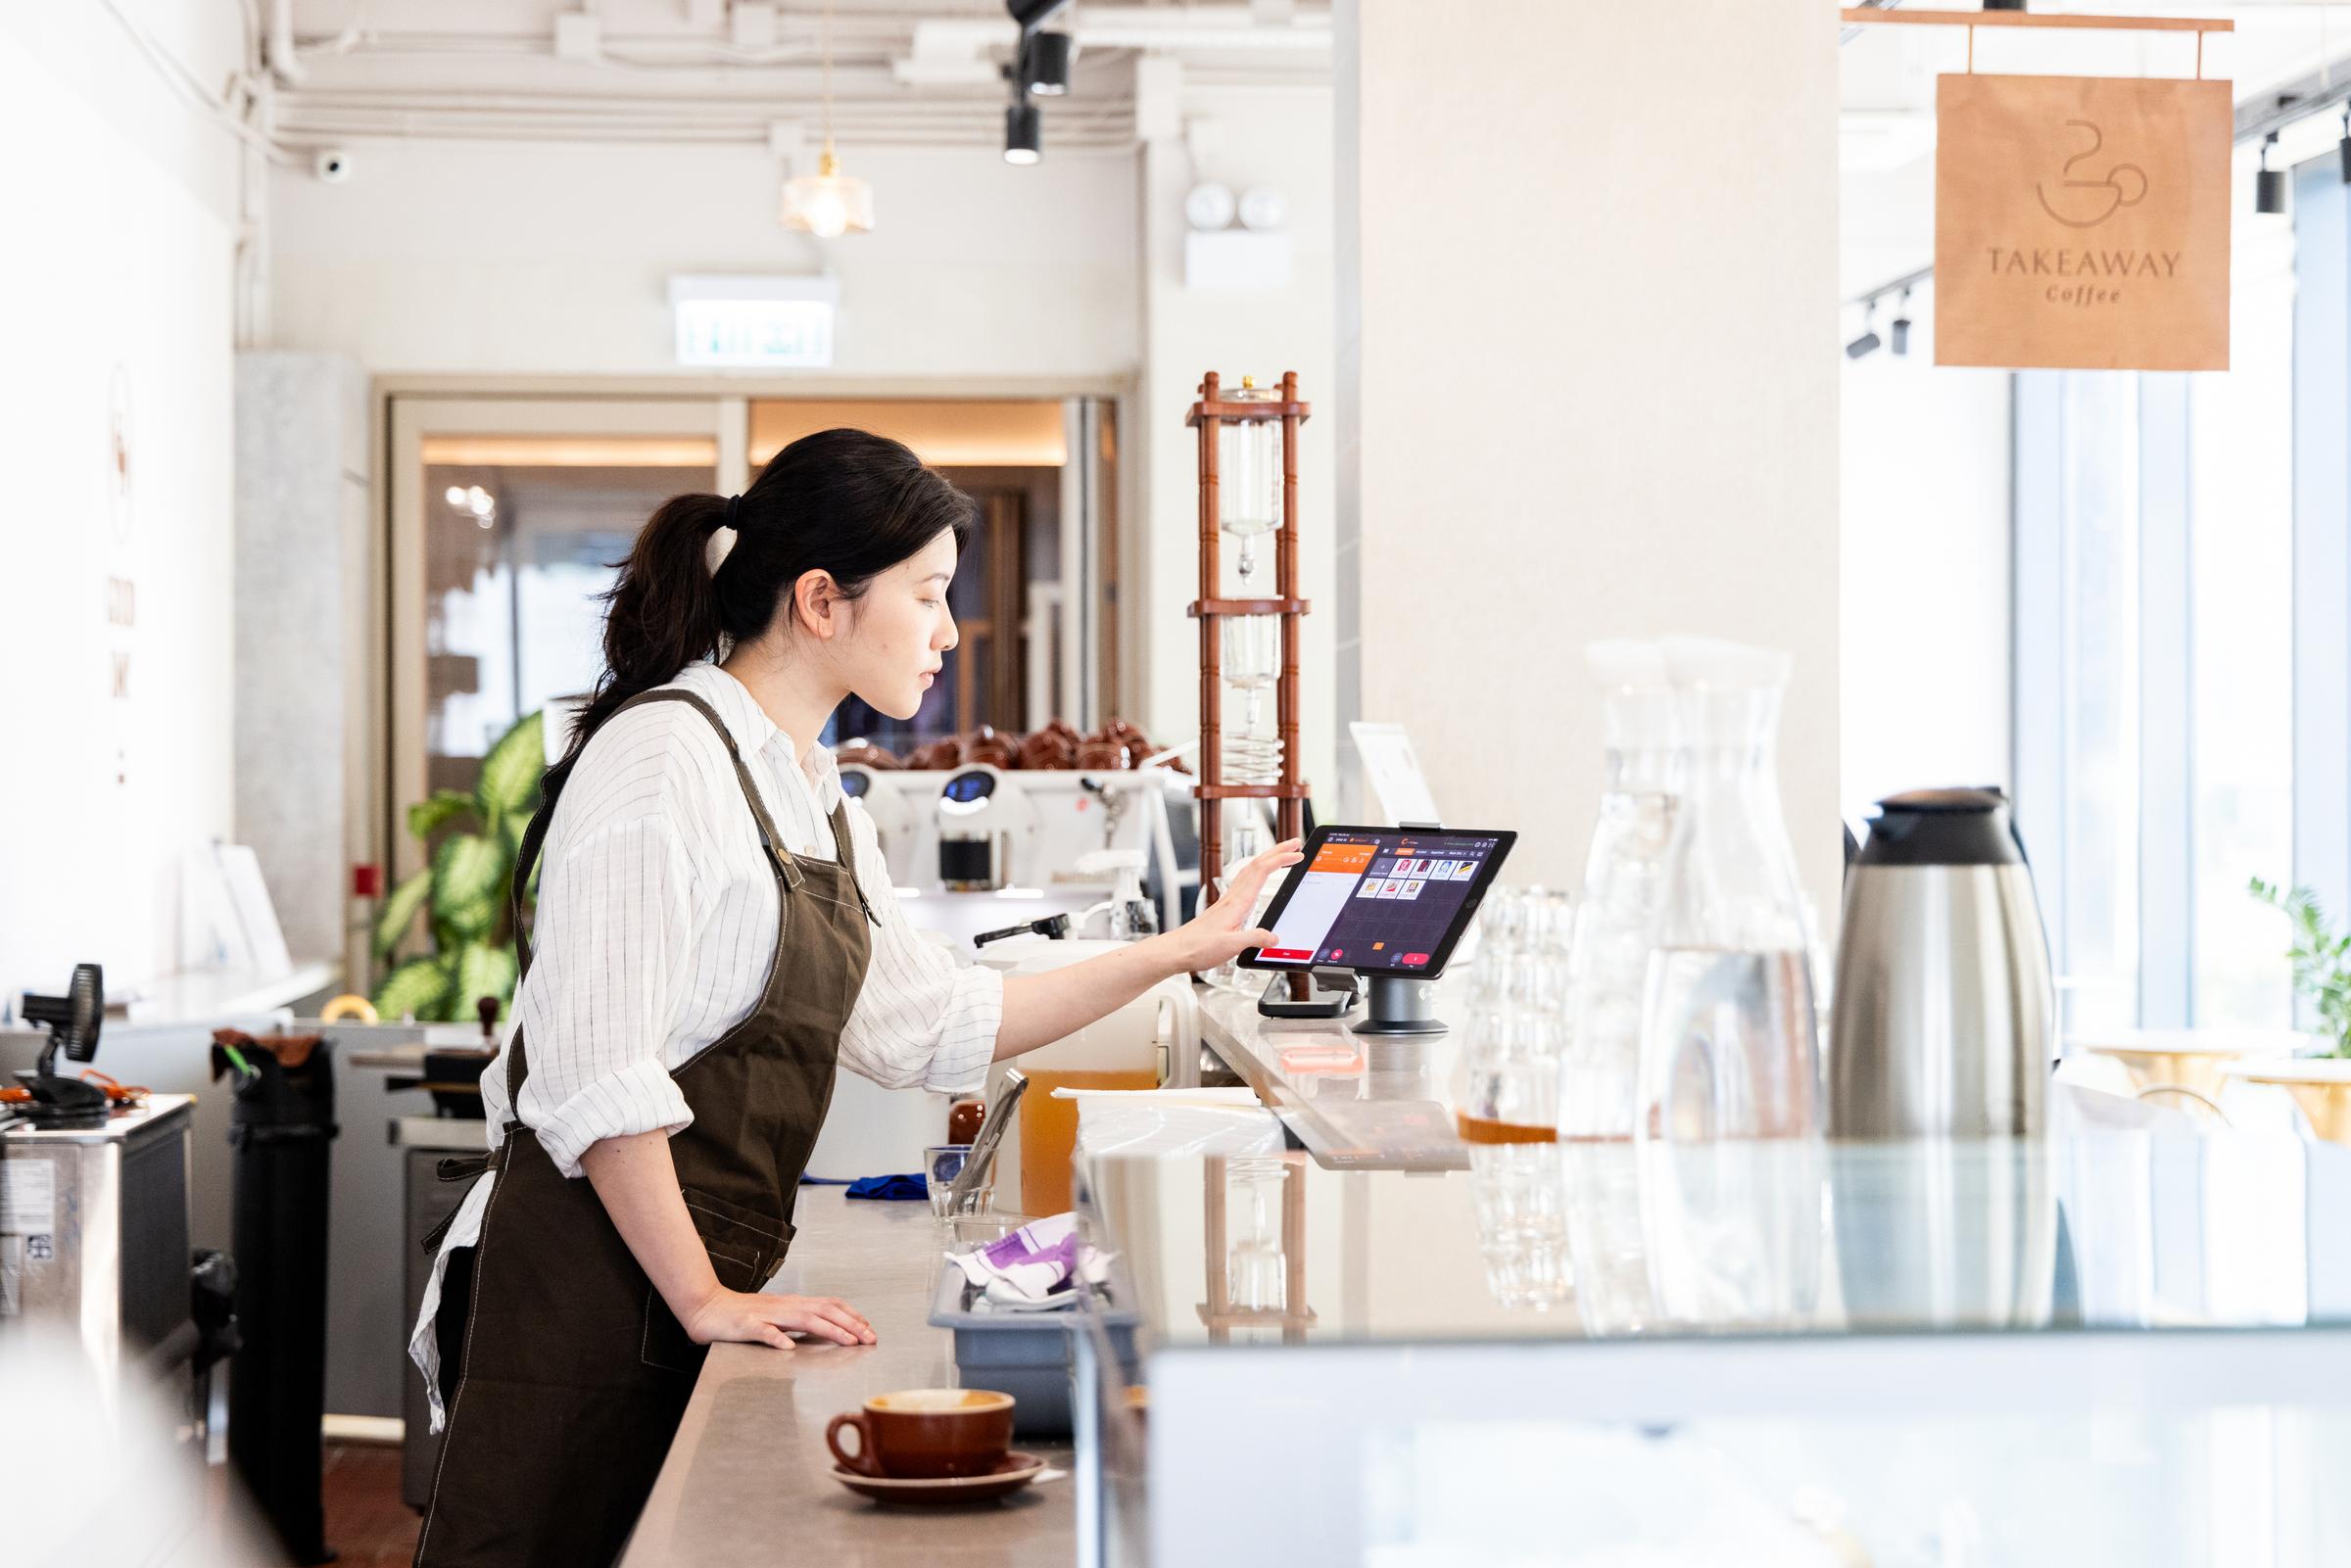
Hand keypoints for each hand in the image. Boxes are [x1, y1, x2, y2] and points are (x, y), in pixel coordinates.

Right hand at [681, 1286, 876, 1349]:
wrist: (708, 1308)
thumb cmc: (743, 1315)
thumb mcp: (778, 1316)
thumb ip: (800, 1321)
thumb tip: (826, 1329)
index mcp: (793, 1304)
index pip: (830, 1305)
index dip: (852, 1315)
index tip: (870, 1329)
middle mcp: (785, 1306)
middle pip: (824, 1311)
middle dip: (851, 1324)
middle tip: (870, 1339)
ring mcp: (766, 1314)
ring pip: (802, 1319)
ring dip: (828, 1329)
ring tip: (848, 1341)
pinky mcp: (746, 1325)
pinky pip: (763, 1331)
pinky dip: (777, 1338)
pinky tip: (788, 1347)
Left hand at [1155, 838, 1303, 974]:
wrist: (1177, 950)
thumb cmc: (1199, 947)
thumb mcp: (1231, 946)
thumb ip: (1255, 939)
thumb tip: (1275, 937)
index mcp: (1237, 902)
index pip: (1262, 872)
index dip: (1281, 859)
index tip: (1297, 854)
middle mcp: (1233, 897)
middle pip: (1257, 865)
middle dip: (1278, 851)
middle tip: (1295, 843)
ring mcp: (1229, 900)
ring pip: (1251, 870)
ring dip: (1269, 859)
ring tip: (1283, 854)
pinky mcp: (1225, 907)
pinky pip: (1245, 881)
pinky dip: (1258, 872)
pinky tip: (1260, 877)